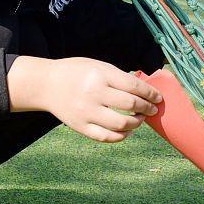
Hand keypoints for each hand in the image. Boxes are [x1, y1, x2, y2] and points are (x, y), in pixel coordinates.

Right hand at [7, 56, 162, 142]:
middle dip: (147, 108)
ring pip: (121, 124)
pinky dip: (121, 136)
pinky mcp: (80, 127)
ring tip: (139, 119)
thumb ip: (119, 77)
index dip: (150, 93)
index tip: (158, 98)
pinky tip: (126, 130)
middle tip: (152, 109)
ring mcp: (86, 112)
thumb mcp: (97, 66)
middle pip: (131, 104)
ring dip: (137, 123)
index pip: (134, 86)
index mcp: (100, 76)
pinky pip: (106, 137)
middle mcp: (94, 94)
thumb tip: (145, 89)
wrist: (45, 84)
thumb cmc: (76, 72)